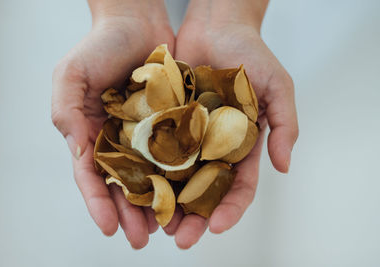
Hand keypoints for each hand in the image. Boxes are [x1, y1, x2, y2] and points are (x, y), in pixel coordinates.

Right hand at [51, 1, 173, 248]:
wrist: (137, 21)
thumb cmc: (99, 45)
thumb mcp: (71, 75)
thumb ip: (67, 112)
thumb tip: (78, 152)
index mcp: (92, 133)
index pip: (91, 176)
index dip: (98, 203)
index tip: (110, 228)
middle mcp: (119, 139)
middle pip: (124, 184)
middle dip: (131, 214)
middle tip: (142, 240)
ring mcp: (146, 134)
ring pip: (153, 176)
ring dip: (159, 204)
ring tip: (169, 229)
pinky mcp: (172, 123)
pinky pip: (177, 153)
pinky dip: (182, 175)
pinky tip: (190, 194)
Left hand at [168, 2, 298, 248]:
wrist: (215, 25)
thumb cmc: (250, 54)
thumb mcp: (278, 87)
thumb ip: (285, 125)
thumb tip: (284, 166)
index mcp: (242, 145)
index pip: (239, 185)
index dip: (230, 208)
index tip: (215, 226)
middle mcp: (214, 146)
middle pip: (205, 190)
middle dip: (195, 217)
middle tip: (181, 239)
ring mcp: (189, 136)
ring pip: (178, 178)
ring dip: (169, 203)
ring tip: (156, 225)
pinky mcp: (167, 122)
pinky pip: (157, 149)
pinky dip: (149, 170)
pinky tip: (138, 189)